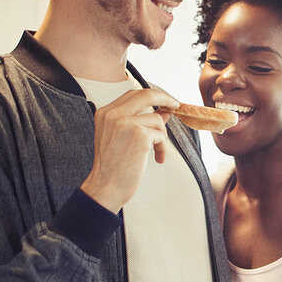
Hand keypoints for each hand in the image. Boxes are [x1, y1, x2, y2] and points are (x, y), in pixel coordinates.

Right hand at [80, 88, 178, 211]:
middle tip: (176, 105)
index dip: (152, 96)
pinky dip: (162, 147)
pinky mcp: (139, 134)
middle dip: (165, 98)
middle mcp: (113, 114)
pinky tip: (157, 159)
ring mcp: (126, 122)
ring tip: (156, 152)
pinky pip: (161, 135)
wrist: (106, 186)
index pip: (132, 94)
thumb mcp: (121, 138)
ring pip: (157, 119)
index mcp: (105, 113)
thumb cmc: (113, 167)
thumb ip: (138, 122)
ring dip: (161, 136)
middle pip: (146, 94)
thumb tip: (164, 112)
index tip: (164, 101)